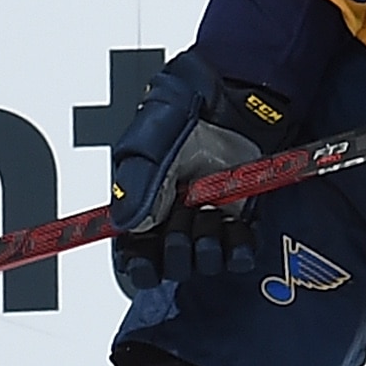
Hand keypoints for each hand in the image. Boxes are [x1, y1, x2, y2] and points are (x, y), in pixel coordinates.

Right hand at [109, 50, 284, 294]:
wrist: (229, 99)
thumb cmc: (182, 112)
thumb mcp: (147, 148)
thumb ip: (135, 188)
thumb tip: (125, 226)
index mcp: (141, 206)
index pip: (134, 257)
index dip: (140, 266)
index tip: (148, 261)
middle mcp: (173, 219)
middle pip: (171, 266)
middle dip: (178, 247)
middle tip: (184, 213)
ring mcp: (206, 220)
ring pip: (204, 264)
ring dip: (208, 245)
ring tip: (211, 210)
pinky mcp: (238, 218)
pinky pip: (240, 255)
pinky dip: (240, 247)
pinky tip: (236, 227)